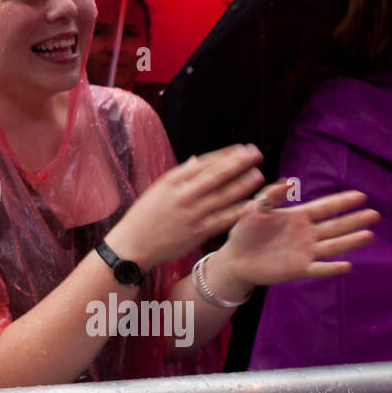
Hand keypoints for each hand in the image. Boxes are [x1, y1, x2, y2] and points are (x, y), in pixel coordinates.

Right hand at [105, 143, 265, 266]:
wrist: (132, 244)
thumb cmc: (144, 216)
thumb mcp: (158, 189)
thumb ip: (180, 175)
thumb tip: (197, 160)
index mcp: (172, 180)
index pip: (204, 163)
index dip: (226, 154)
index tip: (243, 148)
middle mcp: (183, 194)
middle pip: (216, 176)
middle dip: (238, 163)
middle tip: (257, 154)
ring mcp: (191, 214)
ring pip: (223, 196)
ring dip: (243, 185)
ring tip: (259, 175)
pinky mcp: (197, 232)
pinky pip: (222, 219)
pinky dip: (238, 211)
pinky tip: (252, 205)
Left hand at [213, 182, 378, 291]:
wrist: (235, 258)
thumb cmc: (245, 231)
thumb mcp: (256, 209)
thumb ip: (271, 195)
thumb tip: (289, 181)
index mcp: (298, 217)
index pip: (324, 208)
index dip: (342, 202)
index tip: (361, 196)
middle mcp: (306, 234)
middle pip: (335, 226)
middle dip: (354, 219)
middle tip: (374, 213)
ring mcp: (305, 252)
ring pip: (333, 245)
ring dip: (351, 240)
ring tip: (369, 234)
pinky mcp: (300, 269)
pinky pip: (319, 269)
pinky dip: (332, 268)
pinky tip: (347, 265)